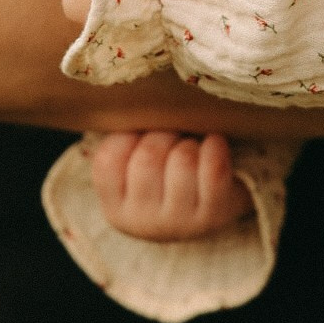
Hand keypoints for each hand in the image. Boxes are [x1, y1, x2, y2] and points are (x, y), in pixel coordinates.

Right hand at [90, 130, 252, 241]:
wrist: (207, 213)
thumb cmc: (163, 179)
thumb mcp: (134, 170)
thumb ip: (126, 140)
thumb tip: (134, 100)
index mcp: (117, 207)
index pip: (108, 161)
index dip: (126, 136)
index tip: (141, 132)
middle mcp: (144, 222)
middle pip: (148, 158)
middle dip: (163, 134)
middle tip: (172, 134)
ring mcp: (180, 222)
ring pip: (183, 160)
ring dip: (190, 143)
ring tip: (191, 146)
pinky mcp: (213, 215)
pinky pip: (214, 170)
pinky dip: (215, 147)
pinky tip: (214, 142)